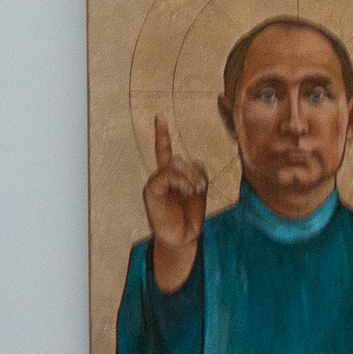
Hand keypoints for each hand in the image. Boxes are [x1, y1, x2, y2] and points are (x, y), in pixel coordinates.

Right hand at [143, 116, 207, 291]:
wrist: (183, 236)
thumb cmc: (191, 215)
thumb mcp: (199, 190)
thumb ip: (197, 172)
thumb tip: (190, 161)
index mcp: (172, 175)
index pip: (164, 150)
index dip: (161, 134)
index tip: (159, 117)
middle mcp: (161, 176)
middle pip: (179, 158)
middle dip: (195, 170)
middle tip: (200, 187)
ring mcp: (156, 182)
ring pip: (174, 164)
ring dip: (190, 176)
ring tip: (195, 191)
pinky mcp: (152, 190)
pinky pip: (165, 174)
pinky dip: (179, 180)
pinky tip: (186, 190)